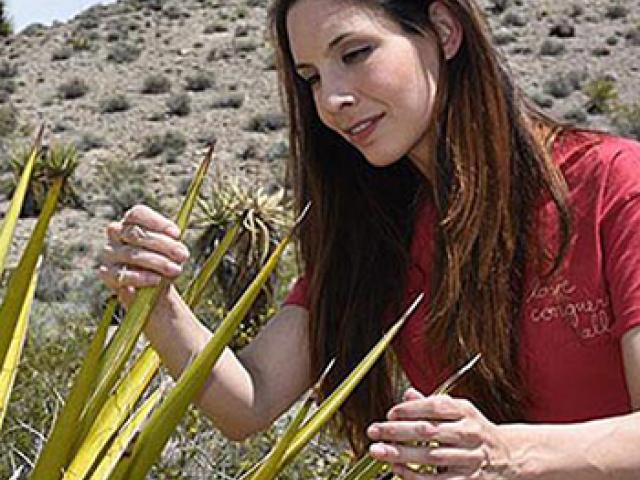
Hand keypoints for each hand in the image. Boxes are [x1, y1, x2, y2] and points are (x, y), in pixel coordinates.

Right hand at [98, 205, 189, 305]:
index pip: (137, 214)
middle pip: (136, 234)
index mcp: (130, 222)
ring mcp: (109, 253)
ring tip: (176, 270)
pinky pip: (123, 275)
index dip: (157, 222)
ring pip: (132, 254)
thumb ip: (171, 241)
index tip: (176, 234)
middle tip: (183, 255)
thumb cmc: (163, 261)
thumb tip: (174, 236)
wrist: (153, 290)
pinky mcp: (107, 274)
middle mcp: (116, 234)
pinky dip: (141, 278)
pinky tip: (156, 280)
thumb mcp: (170, 250)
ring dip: (158, 262)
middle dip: (164, 244)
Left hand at [367, 388, 515, 478]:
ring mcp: (469, 457)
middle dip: (397, 431)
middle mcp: (469, 432)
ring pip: (430, 456)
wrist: (509, 456)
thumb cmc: (475, 431)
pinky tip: (397, 469)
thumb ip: (432, 404)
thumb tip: (407, 394)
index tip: (390, 413)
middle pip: (428, 430)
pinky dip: (414, 475)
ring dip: (400, 454)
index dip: (410, 409)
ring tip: (378, 451)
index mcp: (465, 411)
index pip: (435, 406)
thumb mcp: (459, 411)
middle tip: (374, 431)